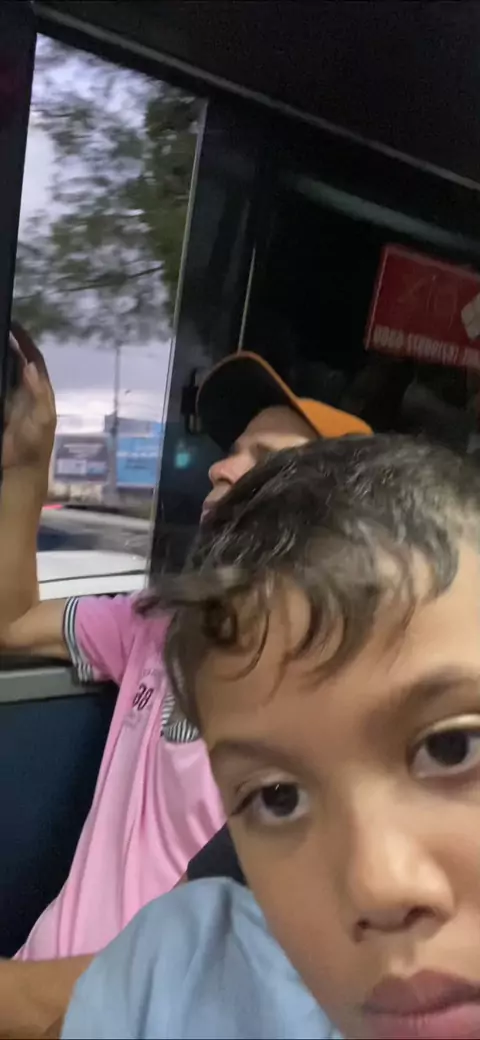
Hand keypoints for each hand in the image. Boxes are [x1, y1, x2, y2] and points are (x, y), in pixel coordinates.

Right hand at [2, 351, 55, 473]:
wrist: (21, 469)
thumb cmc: (35, 444)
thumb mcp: (42, 419)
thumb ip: (38, 393)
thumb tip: (29, 364)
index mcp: (41, 391)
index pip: (35, 360)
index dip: (27, 342)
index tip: (14, 326)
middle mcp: (27, 391)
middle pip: (18, 362)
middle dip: (9, 344)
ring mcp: (12, 399)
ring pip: (6, 371)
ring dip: (0, 356)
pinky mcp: (0, 406)